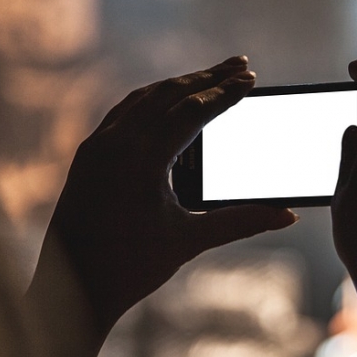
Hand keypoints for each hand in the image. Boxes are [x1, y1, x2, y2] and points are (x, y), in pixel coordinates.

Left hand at [40, 56, 297, 335]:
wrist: (70, 292)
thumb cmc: (129, 269)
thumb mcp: (189, 242)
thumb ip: (241, 221)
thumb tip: (287, 214)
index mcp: (141, 160)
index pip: (191, 111)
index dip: (225, 93)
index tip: (251, 79)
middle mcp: (115, 144)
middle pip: (168, 94)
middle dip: (206, 77)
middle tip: (240, 64)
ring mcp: (96, 147)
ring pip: (142, 99)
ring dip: (178, 85)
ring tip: (209, 77)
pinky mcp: (86, 156)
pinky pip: (122, 113)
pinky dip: (150, 100)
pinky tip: (165, 102)